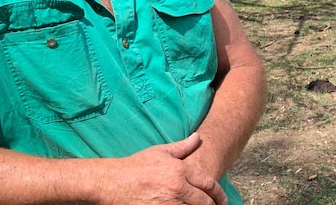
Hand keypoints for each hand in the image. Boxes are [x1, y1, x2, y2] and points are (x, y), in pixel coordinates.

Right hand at [100, 133, 227, 204]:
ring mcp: (168, 204)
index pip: (208, 184)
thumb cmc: (136, 166)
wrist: (113, 182)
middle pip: (204, 202)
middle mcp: (177, 188)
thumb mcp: (161, 152)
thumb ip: (183, 146)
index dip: (218, 194)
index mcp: (180, 171)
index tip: (222, 199)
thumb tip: (198, 137)